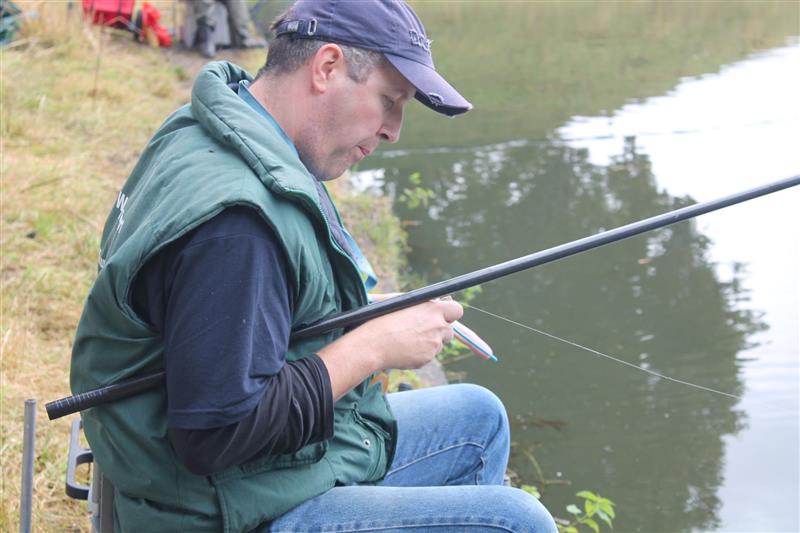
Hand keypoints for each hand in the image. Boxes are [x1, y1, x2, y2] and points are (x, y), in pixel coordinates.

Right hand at [369, 292, 492, 358]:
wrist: (373, 343)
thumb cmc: (383, 319)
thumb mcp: (401, 302)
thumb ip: (420, 303)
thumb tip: (431, 302)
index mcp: (433, 309)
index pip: (456, 310)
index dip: (449, 314)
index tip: (442, 317)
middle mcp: (438, 326)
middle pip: (450, 331)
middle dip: (439, 332)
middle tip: (422, 331)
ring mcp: (434, 344)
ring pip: (438, 345)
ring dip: (428, 343)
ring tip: (406, 340)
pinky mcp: (427, 358)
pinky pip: (427, 356)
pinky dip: (419, 354)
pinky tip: (403, 349)